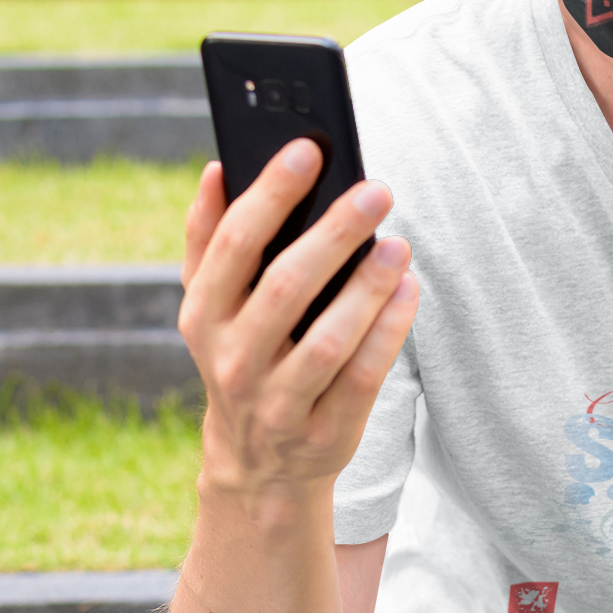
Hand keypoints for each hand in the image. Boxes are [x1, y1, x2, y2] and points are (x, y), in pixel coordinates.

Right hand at [178, 145, 418, 498]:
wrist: (256, 462)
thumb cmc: (243, 355)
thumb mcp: (211, 307)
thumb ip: (208, 239)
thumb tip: (217, 167)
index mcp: (202, 316)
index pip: (233, 245)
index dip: (269, 195)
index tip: (308, 150)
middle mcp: (234, 360)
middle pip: (286, 287)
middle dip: (333, 234)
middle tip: (376, 191)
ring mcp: (278, 402)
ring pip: (328, 339)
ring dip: (368, 287)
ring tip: (398, 244)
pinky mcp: (324, 432)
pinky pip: (362, 377)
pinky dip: (388, 331)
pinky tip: (409, 290)